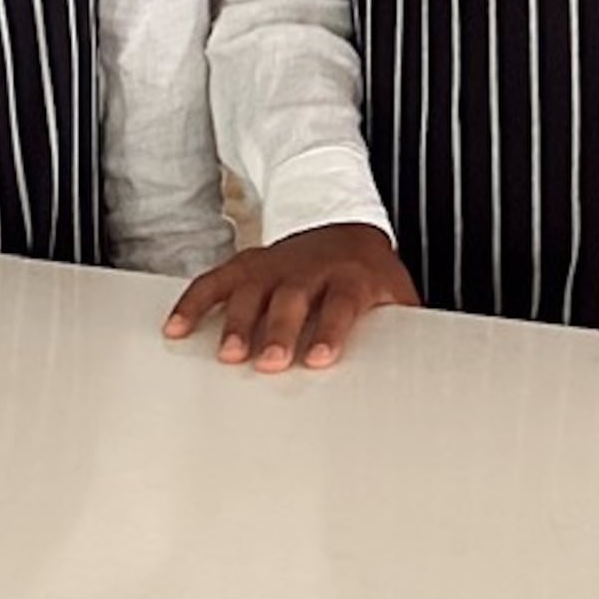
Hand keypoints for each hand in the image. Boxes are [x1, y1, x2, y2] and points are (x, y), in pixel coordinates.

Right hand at [163, 222, 420, 371]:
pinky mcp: (248, 264)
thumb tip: (422, 371)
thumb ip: (405, 328)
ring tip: (228, 354)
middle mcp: (310, 269)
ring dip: (238, 322)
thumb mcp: (396, 295)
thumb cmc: (370, 276)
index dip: (330, 331)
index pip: (341, 304)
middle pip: (292, 299)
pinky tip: (176, 328)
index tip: (319, 358)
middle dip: (279, 330)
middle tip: (268, 362)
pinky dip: (194, 302)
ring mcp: (275, 265)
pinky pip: (216, 281)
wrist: (346, 228)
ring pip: (252, 290)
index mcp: (351, 278)